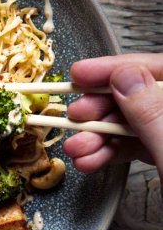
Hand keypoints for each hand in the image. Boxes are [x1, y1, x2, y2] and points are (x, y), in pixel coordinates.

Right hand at [63, 53, 162, 178]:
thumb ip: (151, 113)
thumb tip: (123, 76)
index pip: (154, 68)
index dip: (113, 68)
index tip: (79, 73)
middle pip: (136, 95)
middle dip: (100, 108)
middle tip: (74, 115)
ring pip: (129, 123)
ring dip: (97, 135)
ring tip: (76, 149)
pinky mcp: (162, 155)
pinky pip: (132, 145)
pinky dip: (108, 152)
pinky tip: (89, 160)